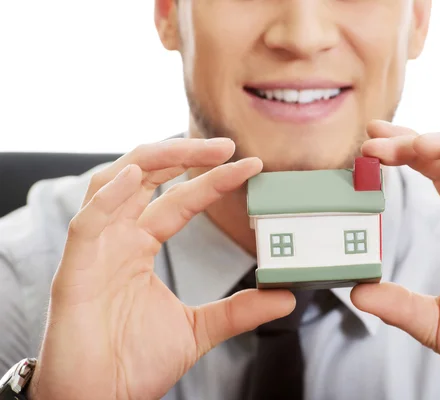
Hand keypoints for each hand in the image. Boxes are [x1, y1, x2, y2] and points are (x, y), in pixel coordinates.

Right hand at [28, 138, 294, 399]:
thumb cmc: (133, 363)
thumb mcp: (198, 329)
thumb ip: (238, 310)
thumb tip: (284, 297)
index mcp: (140, 246)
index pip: (180, 199)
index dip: (212, 179)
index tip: (251, 166)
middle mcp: (117, 239)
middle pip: (145, 176)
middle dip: (183, 154)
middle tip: (226, 145)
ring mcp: (95, 250)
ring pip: (113, 183)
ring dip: (151, 159)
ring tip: (192, 148)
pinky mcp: (75, 271)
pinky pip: (88, 222)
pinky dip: (109, 196)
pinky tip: (134, 177)